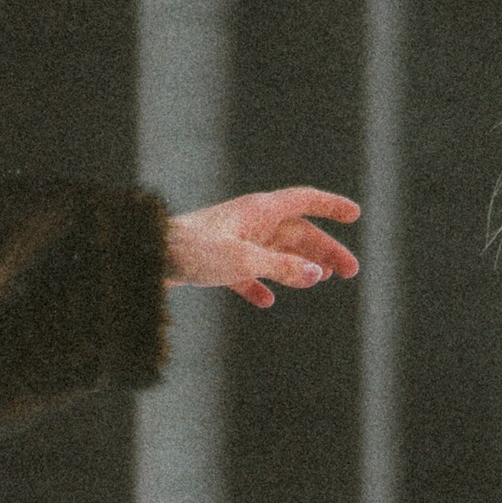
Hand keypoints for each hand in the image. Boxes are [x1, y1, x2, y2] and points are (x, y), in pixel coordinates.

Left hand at [165, 188, 361, 307]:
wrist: (146, 257)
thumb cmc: (192, 250)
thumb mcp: (242, 260)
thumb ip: (281, 267)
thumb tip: (317, 274)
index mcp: (258, 210)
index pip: (305, 200)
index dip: (331, 206)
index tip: (355, 215)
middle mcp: (249, 221)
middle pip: (297, 232)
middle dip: (325, 249)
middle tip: (350, 271)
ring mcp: (234, 240)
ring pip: (277, 251)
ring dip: (301, 265)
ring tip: (322, 281)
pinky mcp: (218, 260)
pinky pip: (248, 271)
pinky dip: (261, 284)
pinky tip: (266, 301)